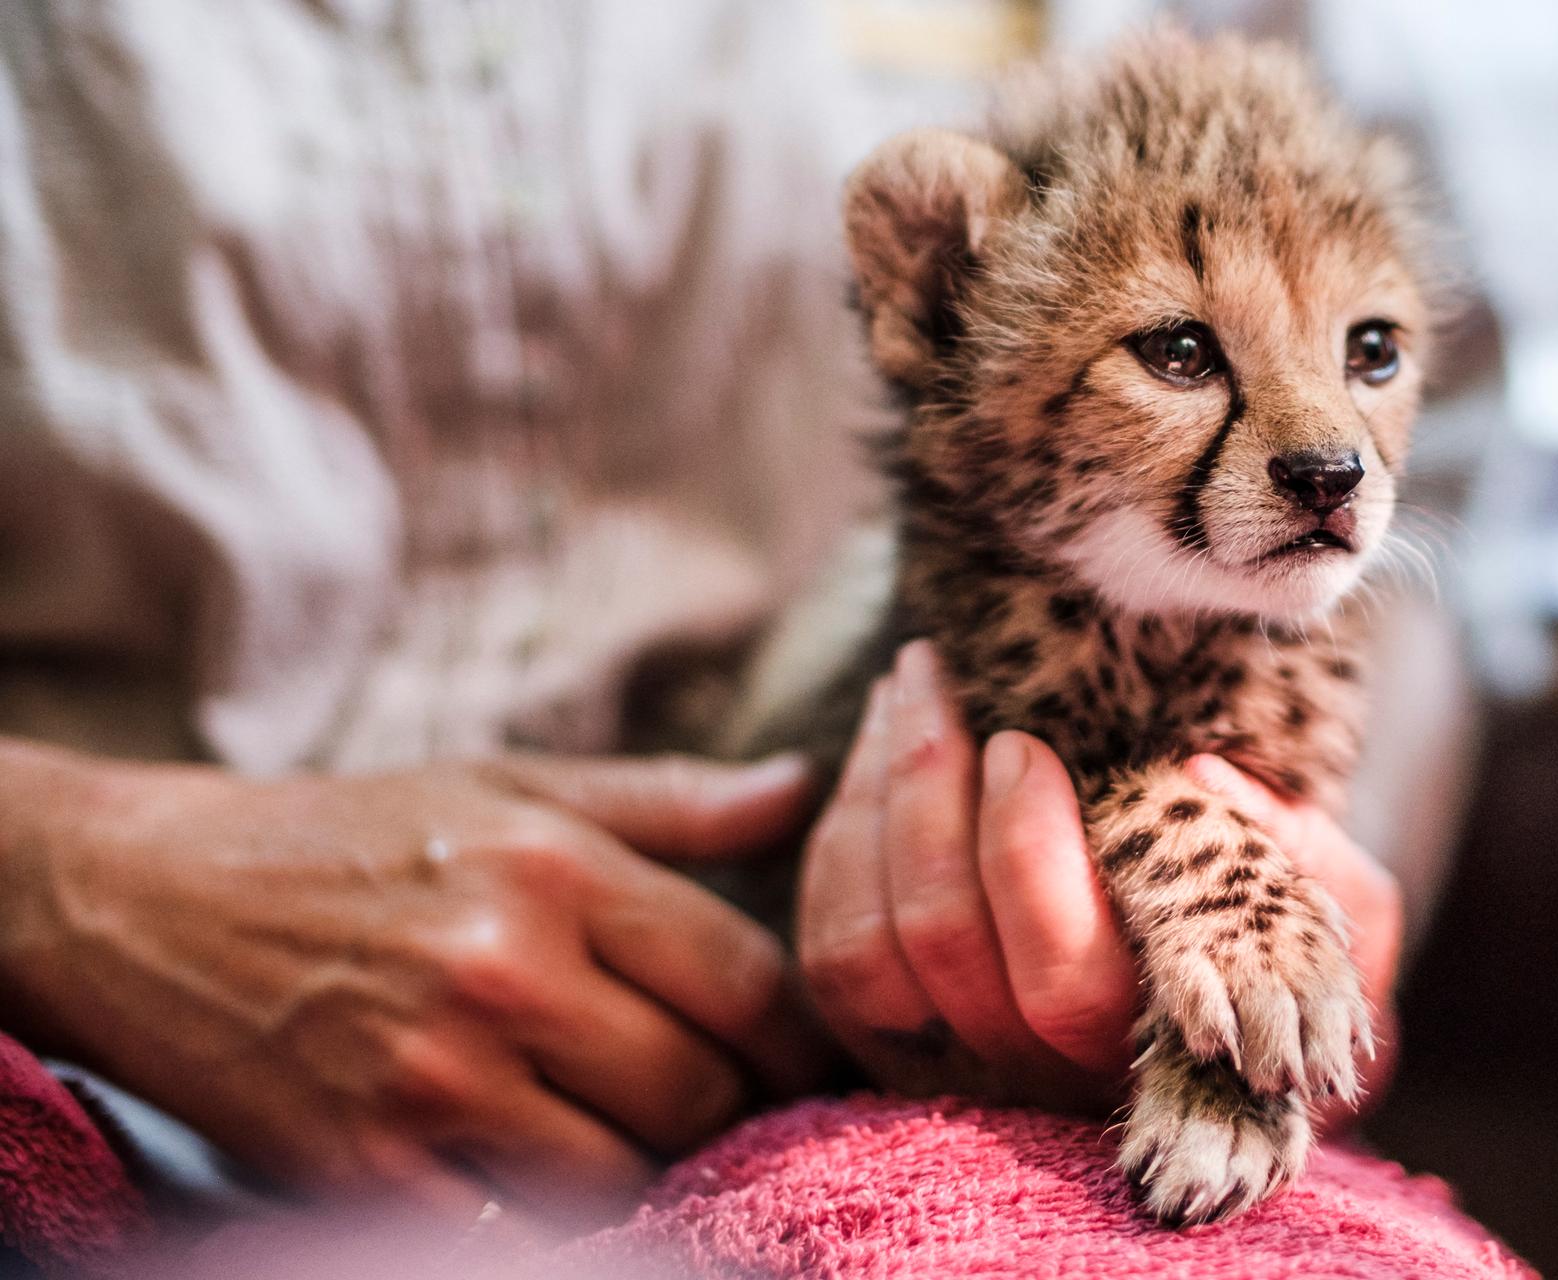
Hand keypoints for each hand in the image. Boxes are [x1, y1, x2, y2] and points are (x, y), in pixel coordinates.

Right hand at [0, 742, 833, 1233]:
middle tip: (721, 1105)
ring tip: (634, 1135)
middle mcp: (503, 970)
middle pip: (697, 1088)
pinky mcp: (362, 1166)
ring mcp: (431, 1077)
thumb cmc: (354, 840)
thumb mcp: (512, 789)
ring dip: (648, 1167)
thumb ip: (669, 803)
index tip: (807, 1059)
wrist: (145, 901)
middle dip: (729, 1108)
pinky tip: (548, 1174)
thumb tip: (806, 792)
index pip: (746, 982)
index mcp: (556, 869)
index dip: (800, 1039)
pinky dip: (554, 1221)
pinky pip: (518, 1232)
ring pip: (623, 1171)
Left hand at [796, 642, 1403, 1113]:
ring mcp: (961, 1069)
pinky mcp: (894, 1047)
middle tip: (935, 675)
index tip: (1024, 742)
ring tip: (904, 691)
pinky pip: (831, 954)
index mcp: (1156, 1044)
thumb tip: (1202, 777)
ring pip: (867, 949)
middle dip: (924, 790)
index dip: (1023, 853)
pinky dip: (837, 841)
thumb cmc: (1286, 941)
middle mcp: (1045, 1077)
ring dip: (872, 799)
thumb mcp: (1342, 908)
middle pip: (940, 944)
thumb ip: (1313, 858)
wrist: (1230, 1016)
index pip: (1063, 973)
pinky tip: (875, 756)